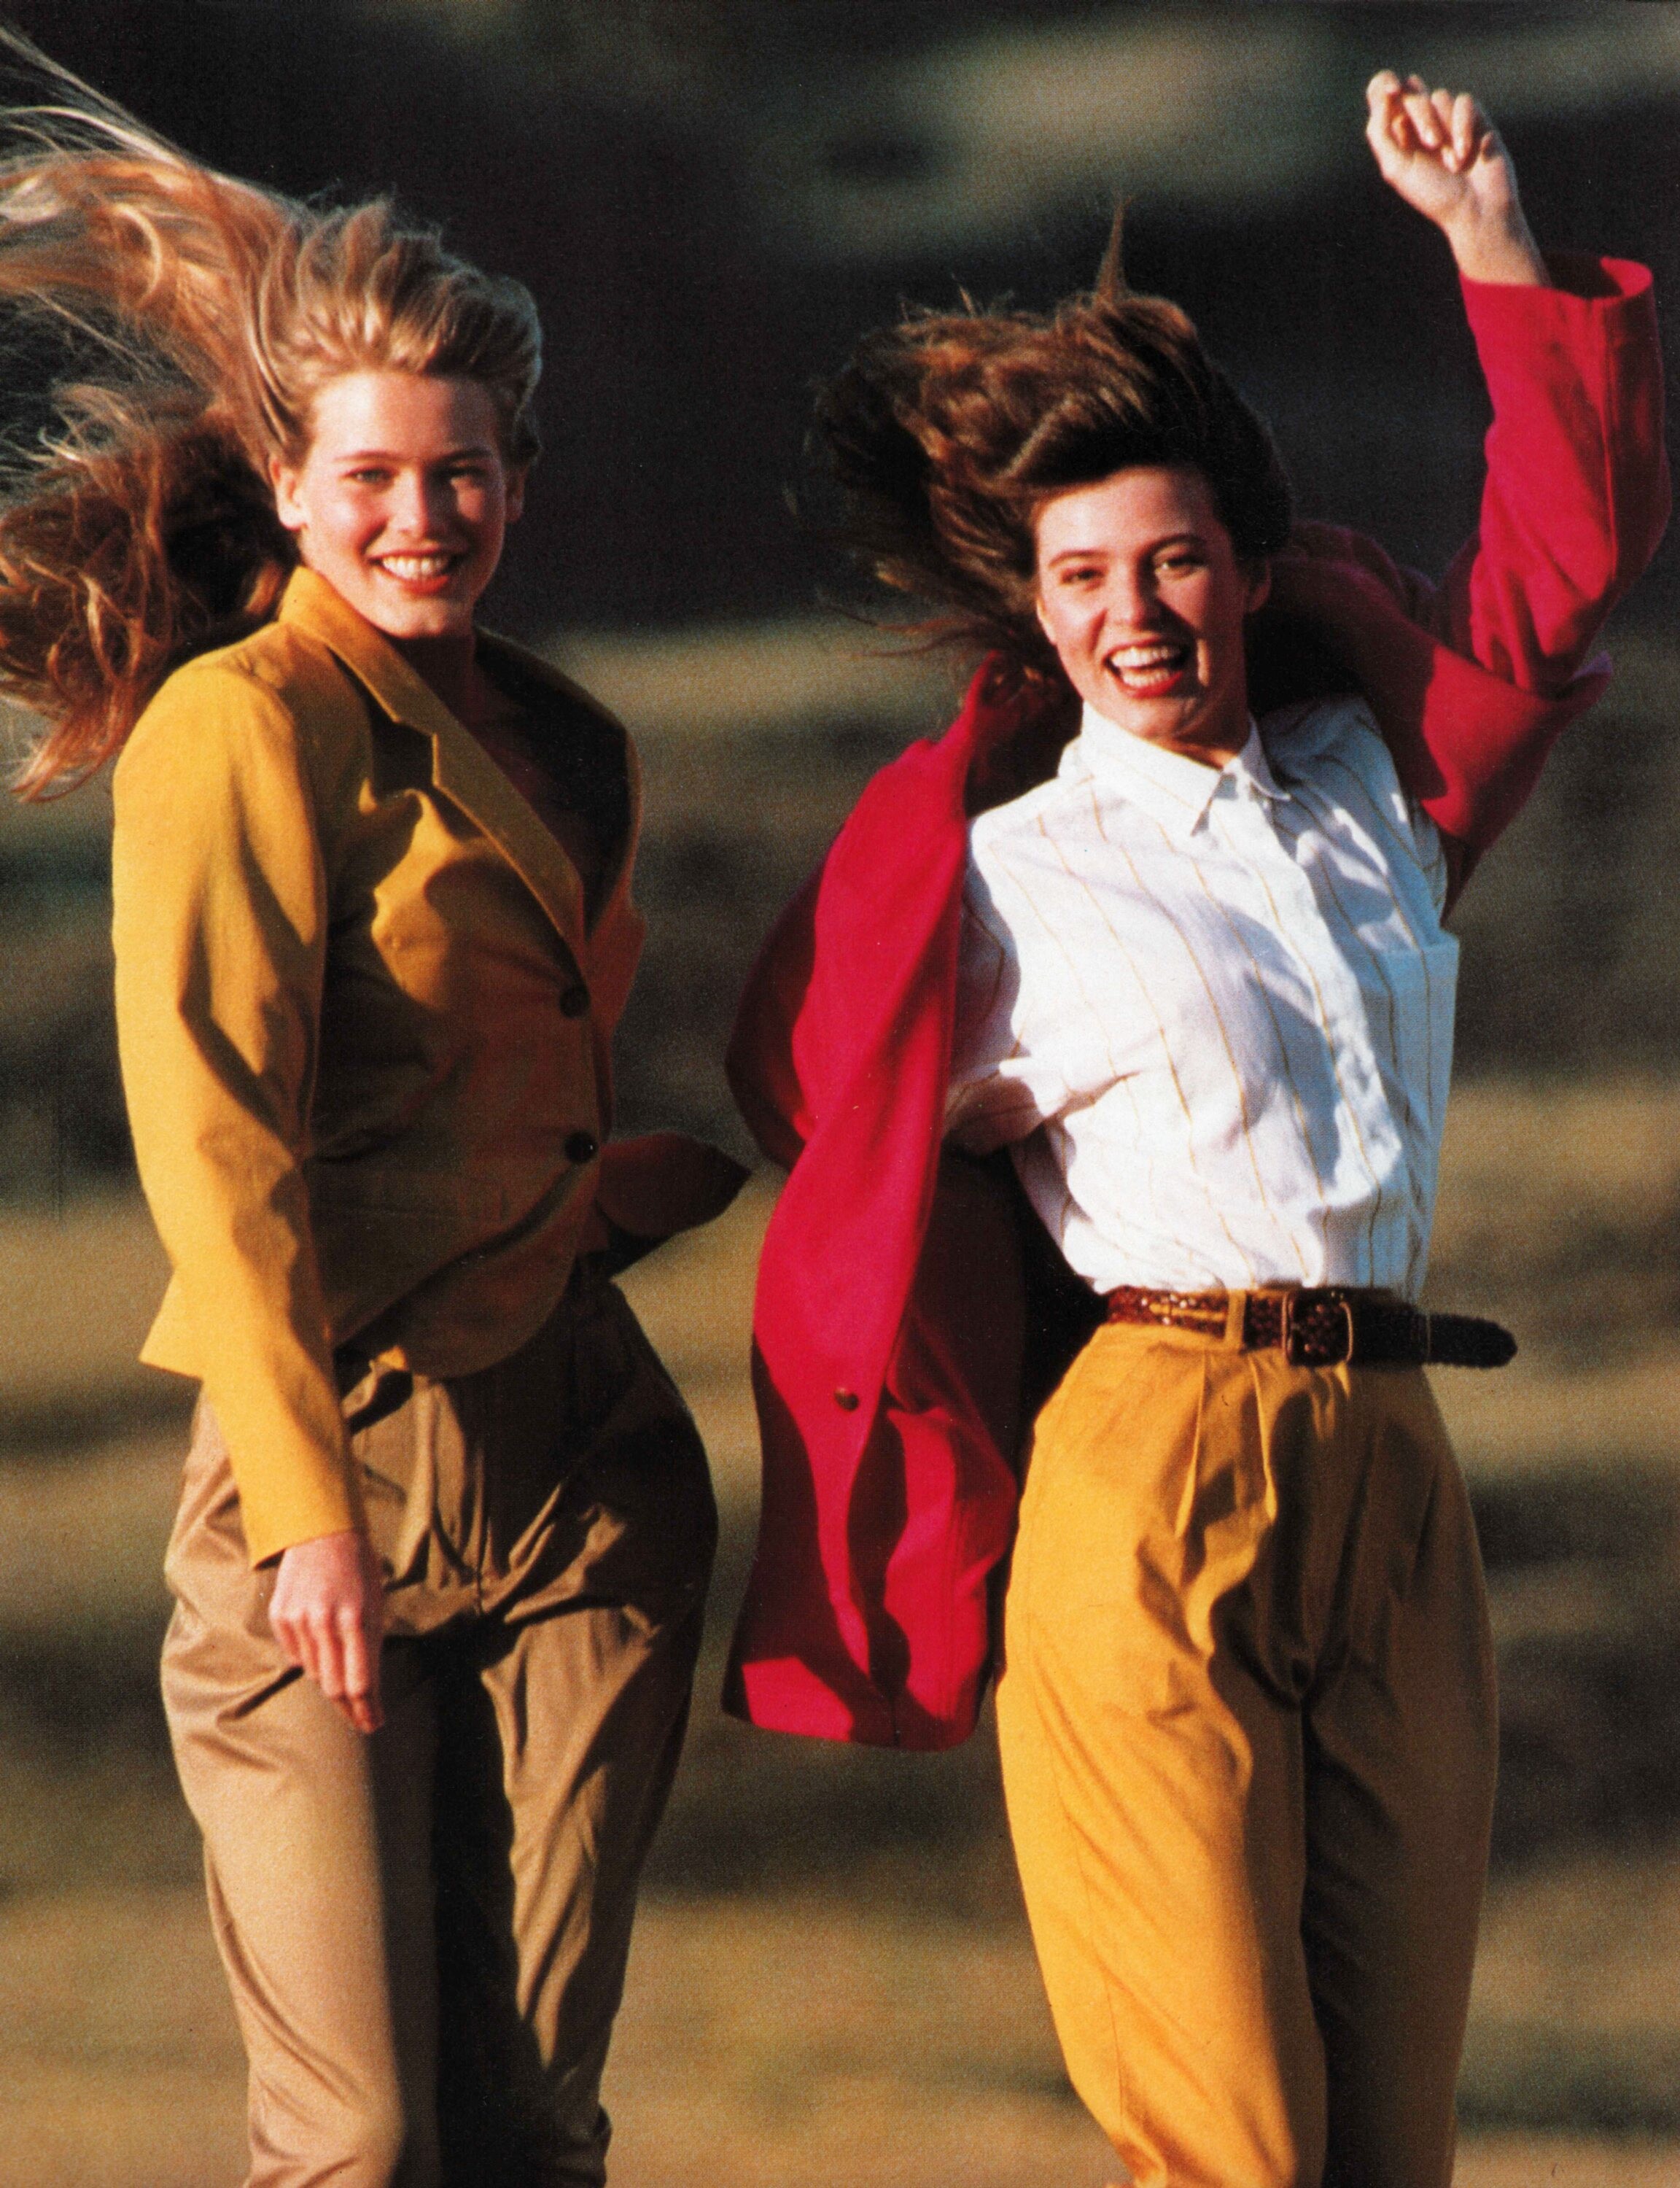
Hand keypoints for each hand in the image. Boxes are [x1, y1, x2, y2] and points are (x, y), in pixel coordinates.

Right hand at [270, 1528, 385, 1733]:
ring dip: (331, 1681)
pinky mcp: (280, 1616)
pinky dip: (310, 1658)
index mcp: (357, 1618)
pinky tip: (321, 1647)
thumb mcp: (376, 1600)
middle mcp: (326, 1622)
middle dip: (351, 1709)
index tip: (375, 1724)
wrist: (321, 1530)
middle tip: (362, 1722)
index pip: (361, 1681)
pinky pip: (296, 1654)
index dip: (368, 1709)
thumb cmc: (358, 1565)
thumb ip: (369, 1641)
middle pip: (335, 1686)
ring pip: (315, 1673)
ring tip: (345, 1683)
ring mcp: (299, 1620)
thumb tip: (366, 1685)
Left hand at [1365, 71, 1545, 286]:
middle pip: (1411, 89)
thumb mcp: (1396, 169)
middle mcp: (1419, 123)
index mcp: (1395, 135)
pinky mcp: (1473, 117)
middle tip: (1431, 144)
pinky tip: (1466, 154)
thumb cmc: (1434, 195)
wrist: (1476, 209)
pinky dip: (1463, 127)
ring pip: (1439, 96)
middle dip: (1421, 114)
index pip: (1382, 94)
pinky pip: (1463, 102)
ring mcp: (1447, 119)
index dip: (1384, 84)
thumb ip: (1380, 133)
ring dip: (1444, 129)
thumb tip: (1383, 95)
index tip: (1391, 93)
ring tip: (1452, 163)